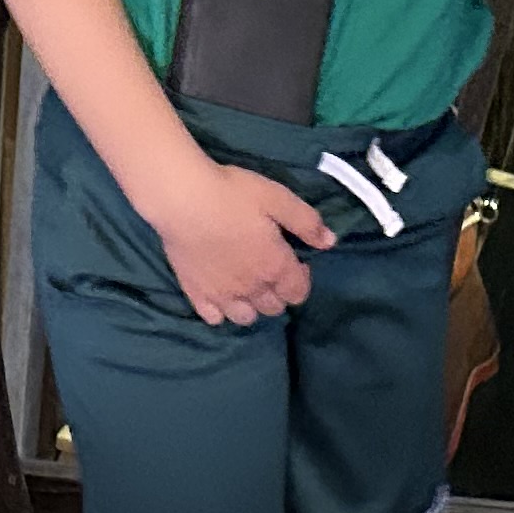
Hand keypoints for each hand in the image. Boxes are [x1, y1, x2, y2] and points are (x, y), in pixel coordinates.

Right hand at [144, 153, 334, 325]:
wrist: (183, 199)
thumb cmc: (233, 194)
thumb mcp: (278, 198)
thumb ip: (306, 222)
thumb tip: (330, 242)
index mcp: (275, 266)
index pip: (298, 292)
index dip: (302, 279)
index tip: (295, 260)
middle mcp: (252, 288)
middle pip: (273, 308)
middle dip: (278, 292)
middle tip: (269, 268)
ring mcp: (222, 295)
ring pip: (245, 318)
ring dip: (252, 306)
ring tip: (246, 286)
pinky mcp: (196, 294)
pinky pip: (214, 317)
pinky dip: (221, 311)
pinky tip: (221, 294)